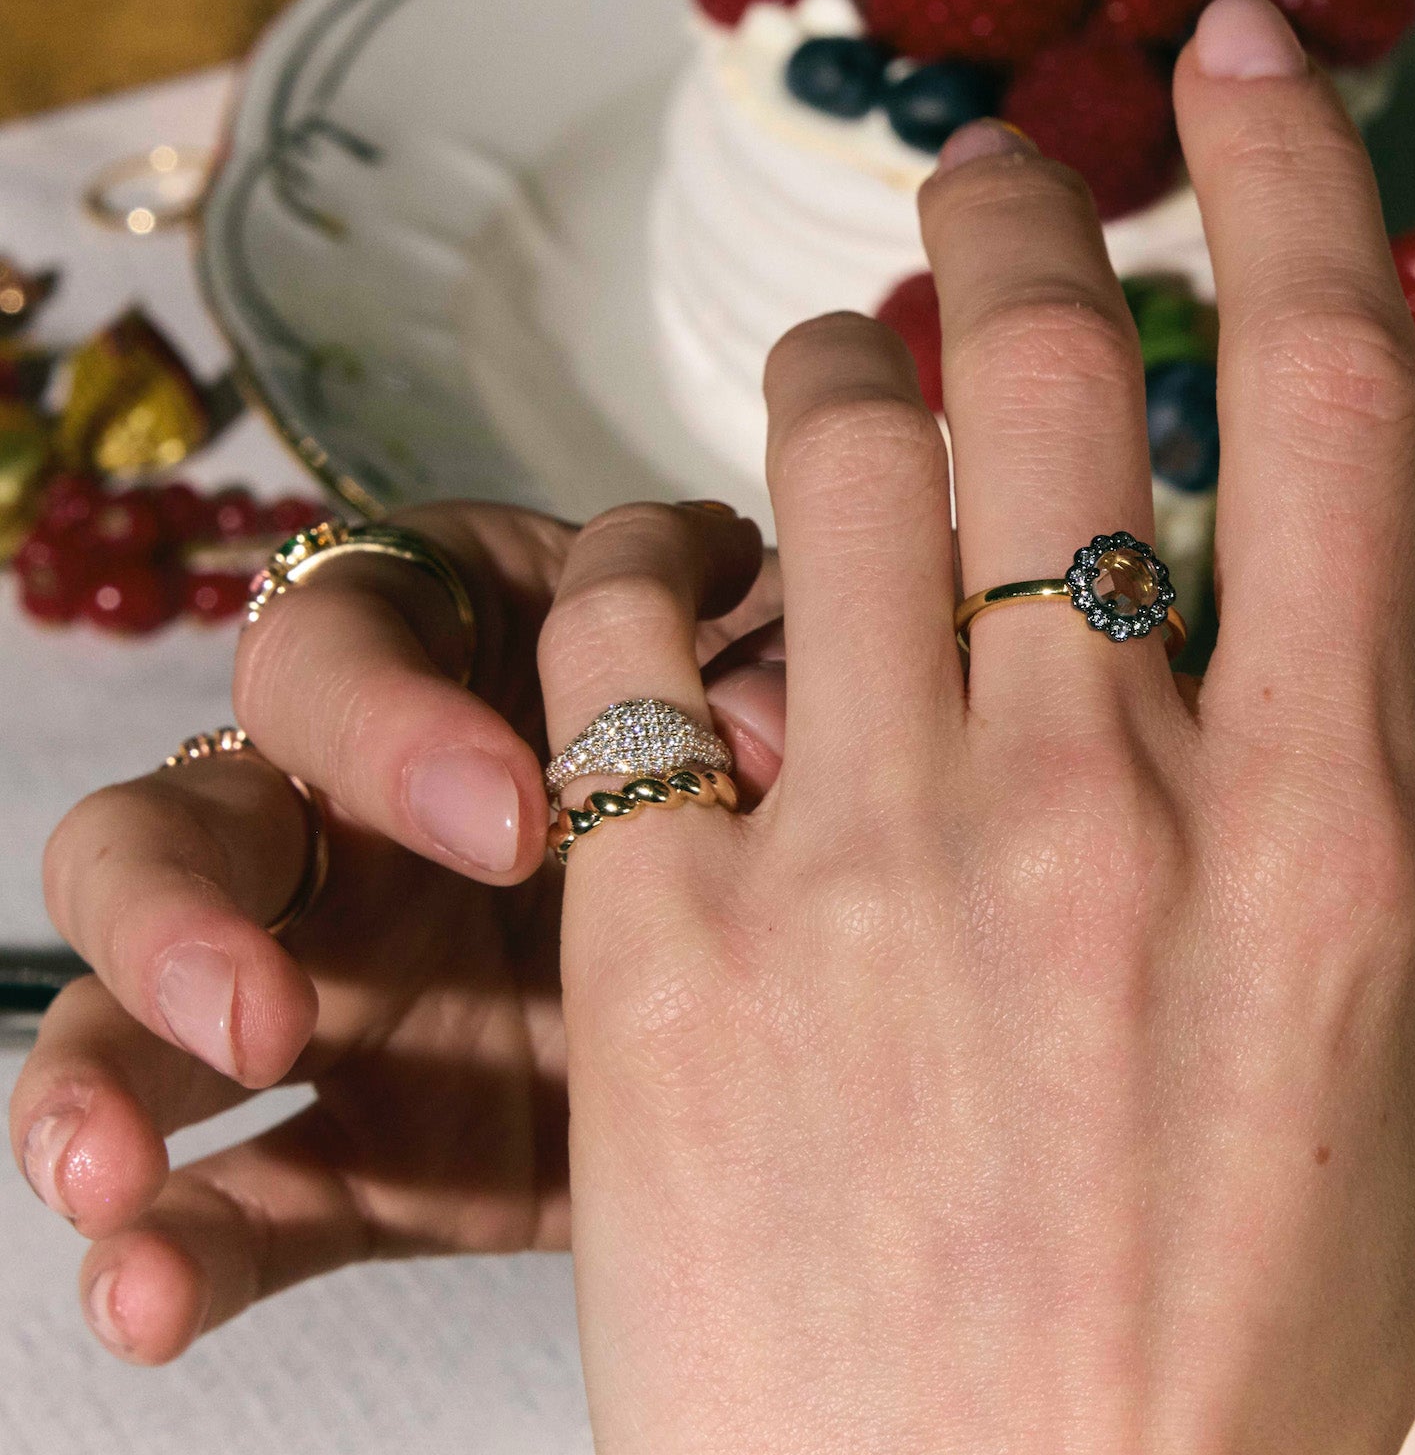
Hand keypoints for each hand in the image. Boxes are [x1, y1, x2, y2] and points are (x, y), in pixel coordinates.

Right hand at [9, 500, 780, 1362]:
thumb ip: (749, 671)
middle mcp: (337, 817)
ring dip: (103, 1081)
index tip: (512, 823)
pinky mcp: (363, 1141)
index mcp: (427, 674)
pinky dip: (182, 1243)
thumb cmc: (737, 753)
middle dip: (180, 914)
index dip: (390, 729)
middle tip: (262, 1015)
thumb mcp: (745, 682)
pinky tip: (150, 1296)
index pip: (334, 658)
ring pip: (142, 1012)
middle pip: (176, 826)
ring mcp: (331, 987)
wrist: (772, 936)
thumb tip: (754, 728)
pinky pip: (242, 1194)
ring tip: (110, 1176)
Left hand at [541, 0, 1414, 1452]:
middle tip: (986, 182)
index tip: (1229, 77)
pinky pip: (619, 640)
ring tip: (833, 380)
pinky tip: (671, 600)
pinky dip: (641, 572)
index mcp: (1319, 827)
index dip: (1282, 182)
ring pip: (821, 453)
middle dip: (1008, 219)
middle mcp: (1093, 801)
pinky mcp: (664, 941)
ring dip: (828, 370)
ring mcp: (861, 859)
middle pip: (1039, 369)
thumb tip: (1386, 625)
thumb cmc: (1226, 1348)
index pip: (1323, 395)